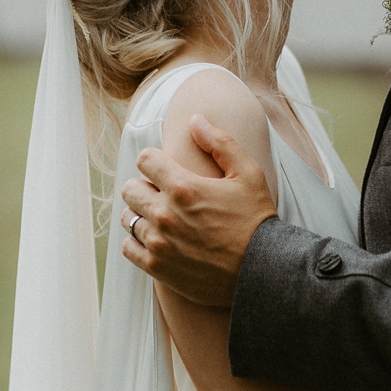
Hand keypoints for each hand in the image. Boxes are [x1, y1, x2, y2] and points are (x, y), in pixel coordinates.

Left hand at [120, 115, 277, 306]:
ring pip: (128, 218)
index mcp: (184, 187)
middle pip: (130, 188)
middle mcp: (165, 214)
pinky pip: (128, 248)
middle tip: (165, 194)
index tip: (167, 169)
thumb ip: (219, 143)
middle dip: (146, 186)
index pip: (144, 159)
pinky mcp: (157, 267)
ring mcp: (159, 243)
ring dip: (142, 214)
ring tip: (163, 218)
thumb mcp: (248, 174)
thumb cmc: (257, 220)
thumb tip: (195, 119)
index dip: (156, 160)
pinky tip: (158, 239)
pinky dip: (138, 242)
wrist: (262, 271)